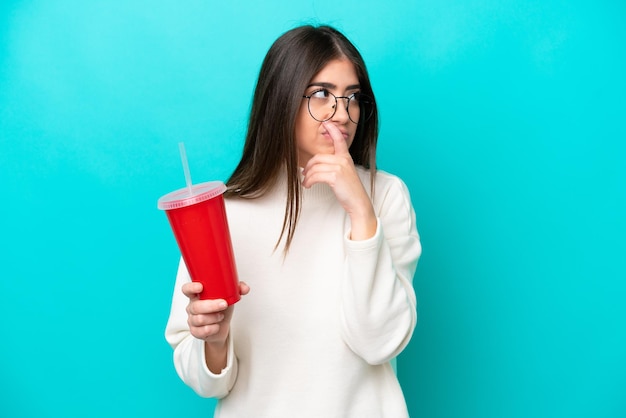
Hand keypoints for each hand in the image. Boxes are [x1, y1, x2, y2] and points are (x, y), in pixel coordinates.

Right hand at [182, 281, 249, 344]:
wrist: (222, 325)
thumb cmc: (222, 307)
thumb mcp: (229, 296)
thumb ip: (237, 288)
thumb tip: (245, 288)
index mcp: (197, 295)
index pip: (187, 289)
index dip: (191, 287)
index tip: (201, 287)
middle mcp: (192, 307)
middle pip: (196, 306)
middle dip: (211, 306)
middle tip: (224, 304)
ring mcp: (192, 319)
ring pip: (199, 319)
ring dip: (213, 318)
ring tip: (221, 316)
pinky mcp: (195, 331)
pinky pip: (201, 331)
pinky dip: (212, 329)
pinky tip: (217, 326)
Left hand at [302, 121, 376, 239]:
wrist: (358, 202)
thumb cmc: (350, 190)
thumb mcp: (345, 173)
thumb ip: (335, 165)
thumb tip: (318, 165)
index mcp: (346, 157)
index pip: (339, 140)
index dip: (333, 130)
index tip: (327, 122)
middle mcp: (343, 159)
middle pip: (318, 157)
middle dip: (308, 166)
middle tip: (304, 173)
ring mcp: (339, 167)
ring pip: (315, 167)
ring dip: (307, 176)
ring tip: (306, 182)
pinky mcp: (335, 176)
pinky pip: (315, 175)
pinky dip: (309, 181)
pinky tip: (308, 186)